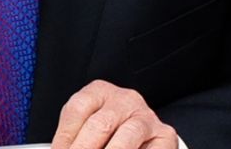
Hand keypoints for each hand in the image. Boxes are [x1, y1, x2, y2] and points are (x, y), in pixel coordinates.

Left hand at [50, 80, 177, 148]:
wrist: (143, 138)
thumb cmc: (108, 133)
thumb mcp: (86, 128)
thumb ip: (73, 139)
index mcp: (100, 92)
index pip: (77, 109)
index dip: (65, 138)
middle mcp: (125, 99)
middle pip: (99, 125)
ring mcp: (147, 117)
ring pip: (126, 137)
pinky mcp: (165, 135)